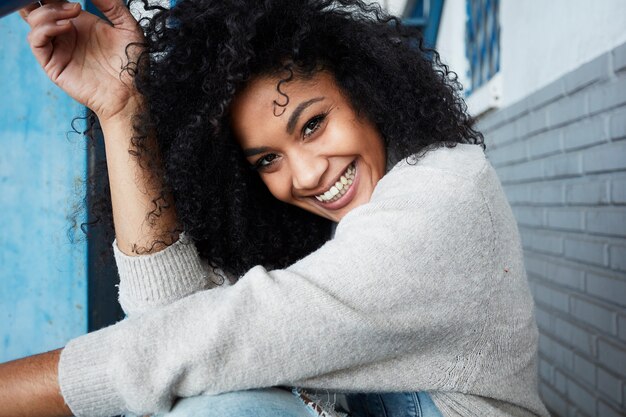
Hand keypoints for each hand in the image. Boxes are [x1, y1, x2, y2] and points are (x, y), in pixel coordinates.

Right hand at [20, 0, 143, 122]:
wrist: (130, 92)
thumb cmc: (132, 65)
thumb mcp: (127, 27)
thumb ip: (111, 4)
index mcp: (80, 22)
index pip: (55, 0)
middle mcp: (66, 33)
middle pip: (38, 7)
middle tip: (66, 1)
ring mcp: (58, 48)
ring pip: (33, 20)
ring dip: (49, 11)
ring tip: (74, 13)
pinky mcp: (53, 64)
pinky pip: (35, 41)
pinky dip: (45, 28)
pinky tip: (67, 28)